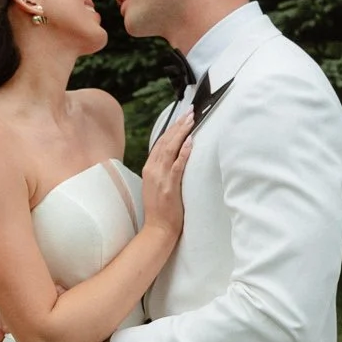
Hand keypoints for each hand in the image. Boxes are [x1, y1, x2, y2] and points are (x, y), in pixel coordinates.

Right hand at [139, 111, 193, 240]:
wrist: (157, 228)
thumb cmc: (160, 209)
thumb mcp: (157, 185)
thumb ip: (163, 170)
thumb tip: (174, 157)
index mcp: (149, 168)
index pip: (160, 143)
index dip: (172, 128)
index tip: (182, 117)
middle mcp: (153, 170)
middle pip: (165, 142)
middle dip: (178, 125)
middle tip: (190, 112)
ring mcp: (160, 178)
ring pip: (170, 149)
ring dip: (182, 133)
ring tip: (191, 120)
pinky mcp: (169, 187)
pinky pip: (177, 166)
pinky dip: (183, 152)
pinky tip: (190, 141)